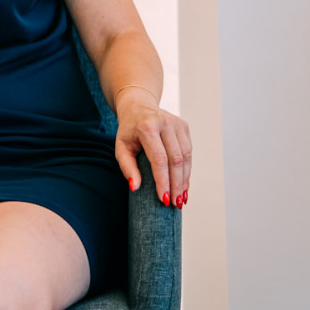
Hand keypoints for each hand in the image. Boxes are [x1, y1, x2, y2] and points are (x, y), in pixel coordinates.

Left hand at [113, 87, 190, 208]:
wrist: (138, 105)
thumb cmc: (129, 130)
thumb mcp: (121, 147)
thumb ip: (127, 167)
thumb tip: (135, 187)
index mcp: (147, 126)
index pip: (159, 158)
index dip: (163, 181)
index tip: (164, 199)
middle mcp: (165, 122)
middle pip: (176, 159)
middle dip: (176, 184)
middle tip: (175, 204)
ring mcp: (177, 123)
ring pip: (186, 157)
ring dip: (184, 180)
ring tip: (181, 198)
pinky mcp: (184, 126)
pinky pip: (189, 152)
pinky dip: (187, 171)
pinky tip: (184, 184)